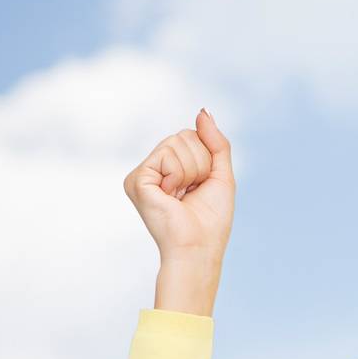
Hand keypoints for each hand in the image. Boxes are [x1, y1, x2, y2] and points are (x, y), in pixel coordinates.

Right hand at [122, 108, 235, 272]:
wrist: (199, 248)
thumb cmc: (211, 220)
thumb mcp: (221, 174)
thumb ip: (216, 142)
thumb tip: (203, 110)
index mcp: (170, 169)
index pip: (192, 136)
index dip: (207, 158)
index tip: (202, 185)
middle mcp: (153, 169)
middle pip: (184, 135)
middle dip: (201, 163)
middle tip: (193, 192)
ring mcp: (143, 174)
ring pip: (177, 143)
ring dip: (192, 171)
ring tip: (183, 196)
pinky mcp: (137, 180)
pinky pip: (167, 155)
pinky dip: (179, 175)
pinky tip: (172, 196)